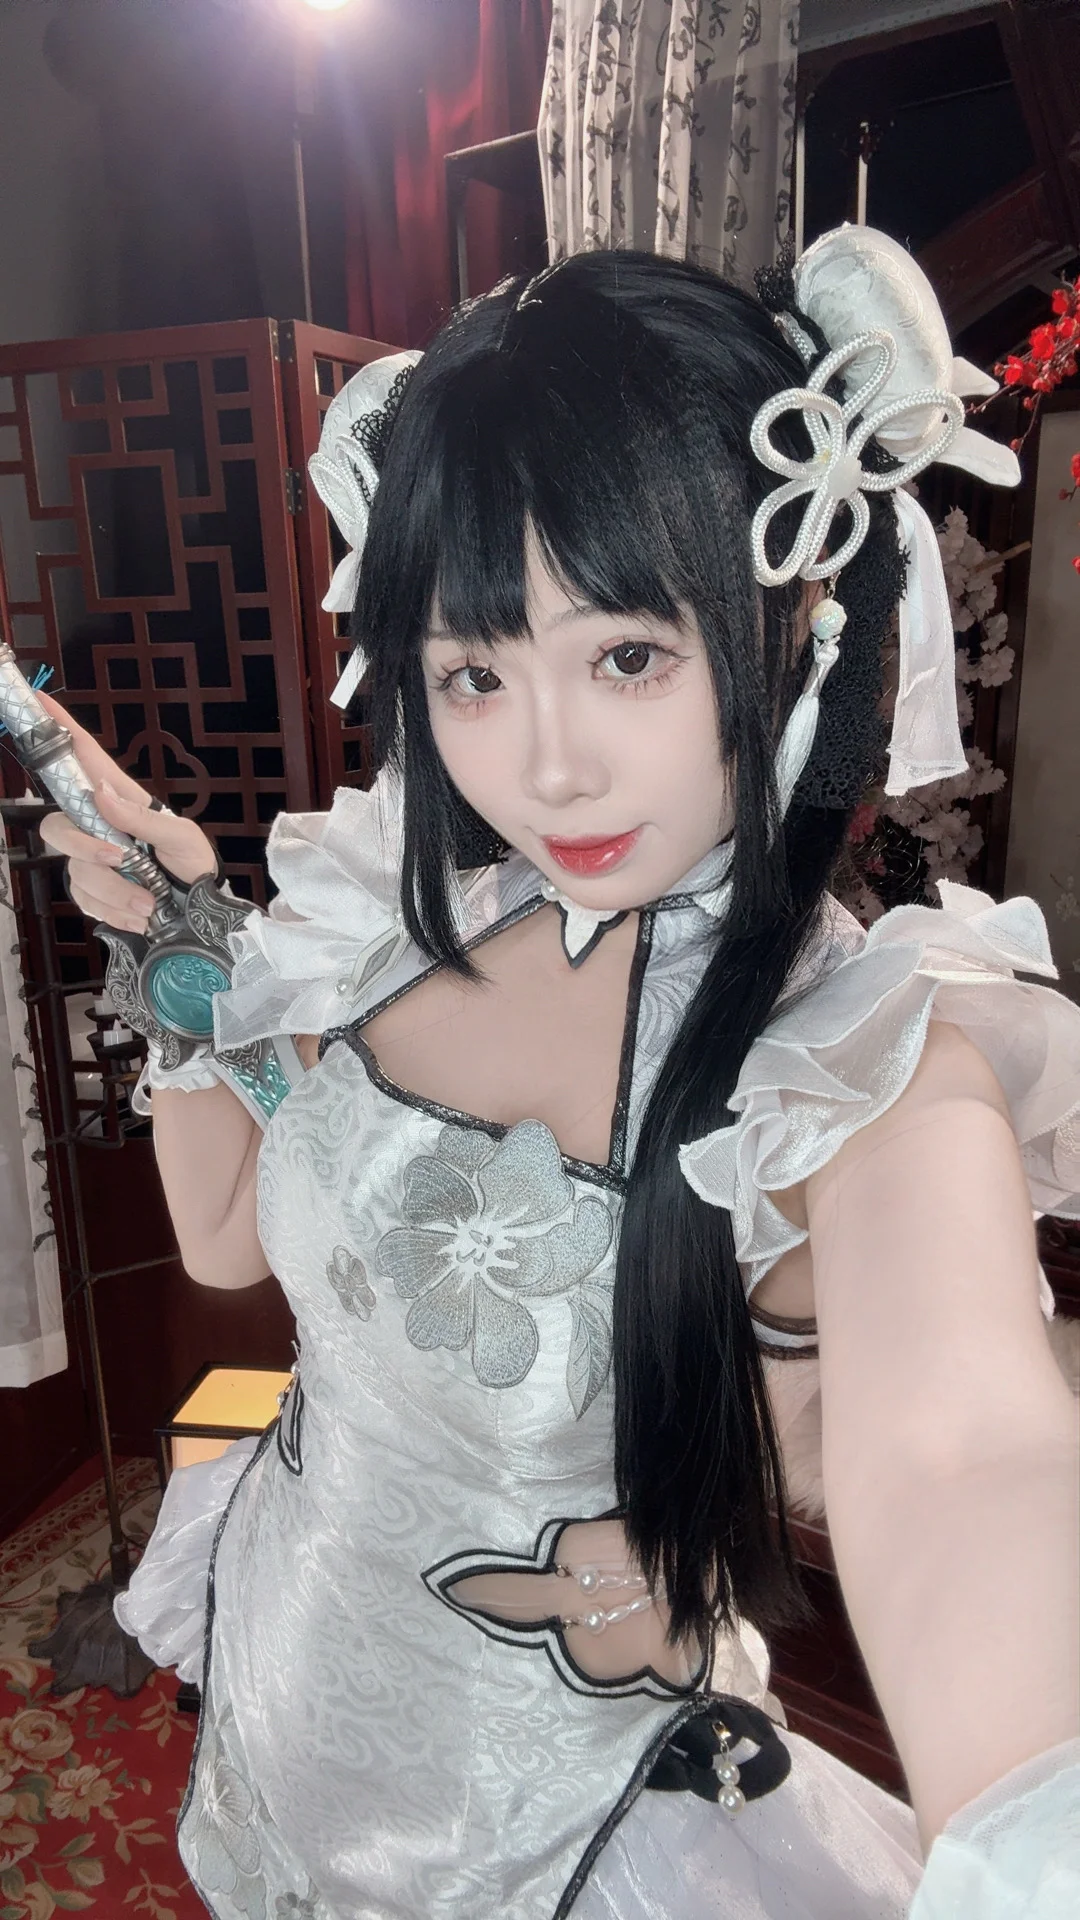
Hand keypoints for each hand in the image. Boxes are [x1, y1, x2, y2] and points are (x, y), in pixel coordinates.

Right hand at [36, 695, 216, 932]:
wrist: (201, 910)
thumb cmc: (194, 863)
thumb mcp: (182, 838)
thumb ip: (143, 819)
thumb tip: (101, 794)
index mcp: (121, 800)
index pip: (84, 758)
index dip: (60, 729)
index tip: (40, 700)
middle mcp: (97, 826)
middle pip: (56, 825)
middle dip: (85, 847)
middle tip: (123, 861)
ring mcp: (91, 860)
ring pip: (74, 870)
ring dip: (114, 891)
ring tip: (150, 904)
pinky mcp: (93, 892)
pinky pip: (84, 900)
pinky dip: (114, 910)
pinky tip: (139, 913)